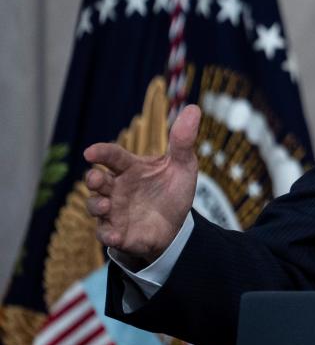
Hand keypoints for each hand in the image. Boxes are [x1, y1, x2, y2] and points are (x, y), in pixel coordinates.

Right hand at [83, 104, 200, 266]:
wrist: (176, 226)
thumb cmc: (173, 190)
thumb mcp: (183, 165)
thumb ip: (183, 140)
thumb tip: (193, 108)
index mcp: (131, 168)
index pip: (112, 156)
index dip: (101, 152)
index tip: (91, 151)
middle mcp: (117, 188)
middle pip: (97, 180)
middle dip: (93, 179)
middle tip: (98, 179)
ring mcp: (114, 211)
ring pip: (94, 206)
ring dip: (96, 205)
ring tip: (106, 206)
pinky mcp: (117, 232)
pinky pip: (105, 234)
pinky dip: (107, 234)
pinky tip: (115, 236)